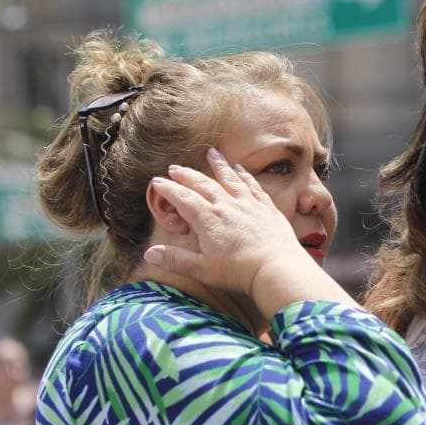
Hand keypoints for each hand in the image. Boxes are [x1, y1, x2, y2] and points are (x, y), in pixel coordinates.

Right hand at [143, 149, 354, 316]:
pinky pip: (253, 186)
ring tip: (211, 152)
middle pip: (203, 184)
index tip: (157, 181)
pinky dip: (245, 175)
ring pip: (230, 178)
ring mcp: (248, 204)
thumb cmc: (239, 272)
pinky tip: (241, 168)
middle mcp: (227, 206)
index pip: (183, 198)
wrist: (277, 267)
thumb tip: (148, 253)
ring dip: (219, 165)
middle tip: (175, 167)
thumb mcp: (202, 269)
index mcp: (208, 219)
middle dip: (187, 175)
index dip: (168, 189)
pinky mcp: (266, 207)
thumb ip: (175, 260)